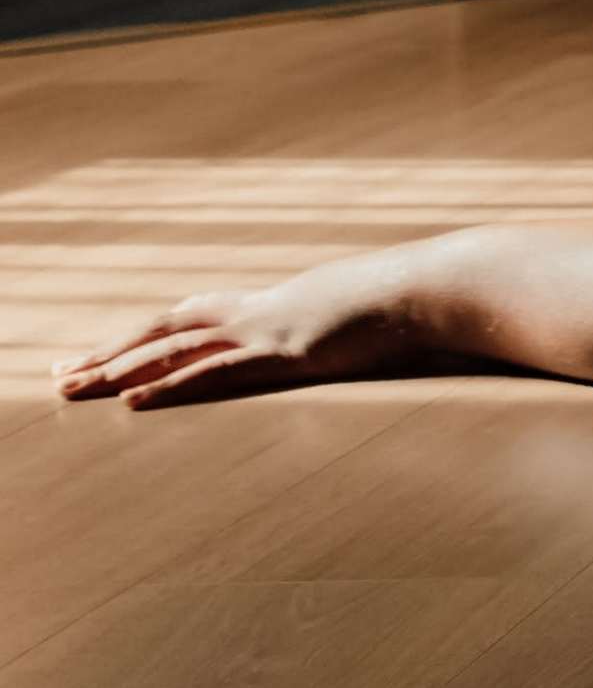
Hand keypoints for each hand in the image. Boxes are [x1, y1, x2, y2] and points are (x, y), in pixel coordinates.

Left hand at [57, 260, 428, 407]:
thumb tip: (341, 337)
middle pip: (164, 331)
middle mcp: (258, 312)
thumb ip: (339, 326)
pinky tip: (132, 400)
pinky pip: (214, 372)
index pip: (190, 321)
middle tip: (60, 373)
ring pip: (173, 348)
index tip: (101, 353)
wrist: (438, 287)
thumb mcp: (364, 314)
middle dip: (108, 352)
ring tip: (69, 386)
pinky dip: (168, 386)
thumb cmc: (412, 301)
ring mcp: (268, 329)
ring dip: (116, 368)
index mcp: (272, 305)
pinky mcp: (286, 351)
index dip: (142, 338)